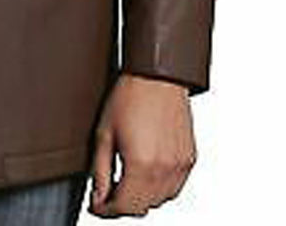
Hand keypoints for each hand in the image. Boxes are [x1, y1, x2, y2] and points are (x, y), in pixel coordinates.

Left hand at [88, 73, 195, 217]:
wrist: (157, 76)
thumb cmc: (130, 96)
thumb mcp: (104, 134)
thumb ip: (100, 172)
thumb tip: (98, 198)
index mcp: (141, 165)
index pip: (123, 207)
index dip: (105, 209)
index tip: (96, 205)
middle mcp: (165, 170)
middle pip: (142, 208)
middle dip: (122, 205)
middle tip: (107, 193)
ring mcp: (180, 166)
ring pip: (160, 201)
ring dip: (142, 198)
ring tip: (125, 180)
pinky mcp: (189, 159)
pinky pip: (174, 188)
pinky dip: (160, 188)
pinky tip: (146, 172)